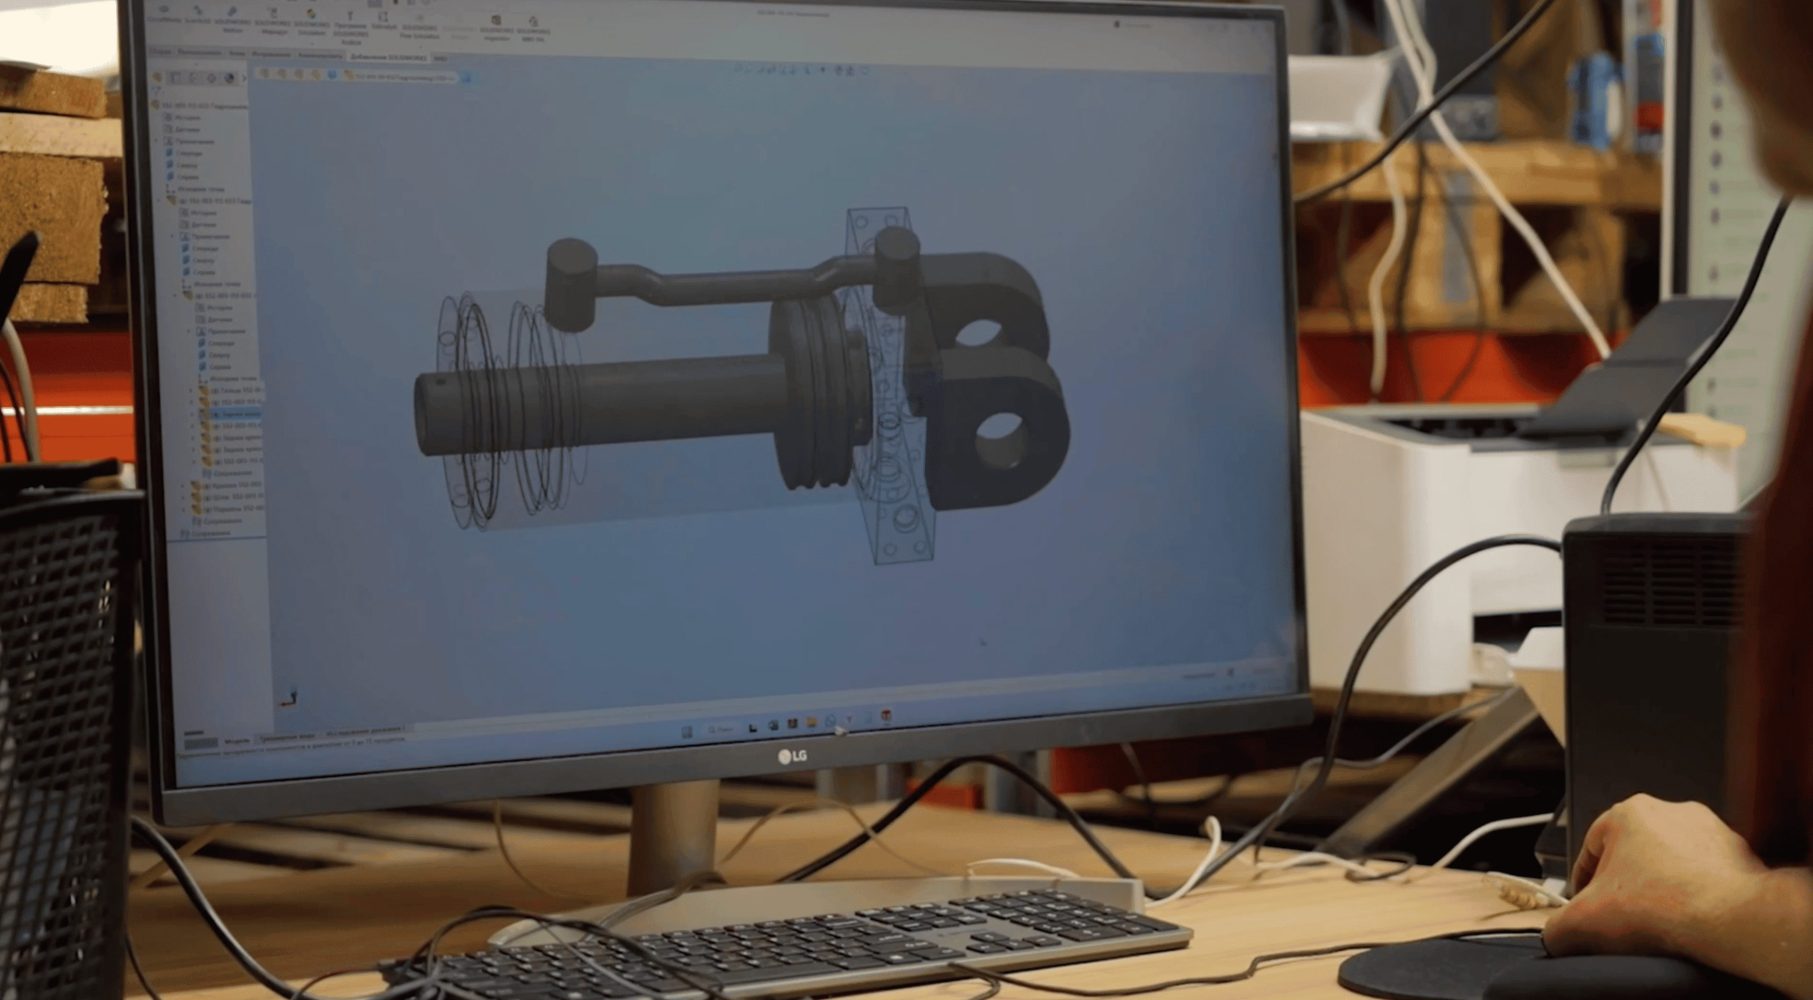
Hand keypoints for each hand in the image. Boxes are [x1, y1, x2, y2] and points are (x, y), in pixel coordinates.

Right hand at [1544, 795, 1767, 958]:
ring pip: (1670, 862)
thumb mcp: (1584, 921)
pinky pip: (1705, 872)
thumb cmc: (1664, 908)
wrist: (1728, 920)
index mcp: (1628, 812)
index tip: (1588, 905)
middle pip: (1633, 853)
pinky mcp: (1738, 852)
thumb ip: (1557, 925)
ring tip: (1660, 918)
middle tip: (1625, 915)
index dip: (1584, 883)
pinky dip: (1695, 892)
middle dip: (1627, 884)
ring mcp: (1708, 829)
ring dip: (1663, 886)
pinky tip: (1689, 916)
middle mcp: (1670, 811)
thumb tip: (1557, 935)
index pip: (1591, 848)